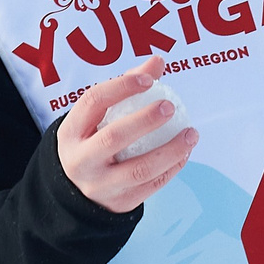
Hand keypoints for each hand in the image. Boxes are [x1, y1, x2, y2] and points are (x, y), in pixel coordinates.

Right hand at [57, 56, 197, 213]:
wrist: (75, 195)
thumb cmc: (92, 143)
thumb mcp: (96, 118)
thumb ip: (126, 87)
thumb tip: (158, 60)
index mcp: (71, 132)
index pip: (93, 101)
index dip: (121, 87)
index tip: (149, 80)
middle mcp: (81, 160)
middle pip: (113, 137)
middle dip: (146, 120)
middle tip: (170, 107)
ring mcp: (99, 186)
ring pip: (139, 170)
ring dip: (171, 151)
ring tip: (191, 134)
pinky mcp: (119, 203)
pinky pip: (151, 186)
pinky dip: (172, 169)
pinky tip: (185, 153)